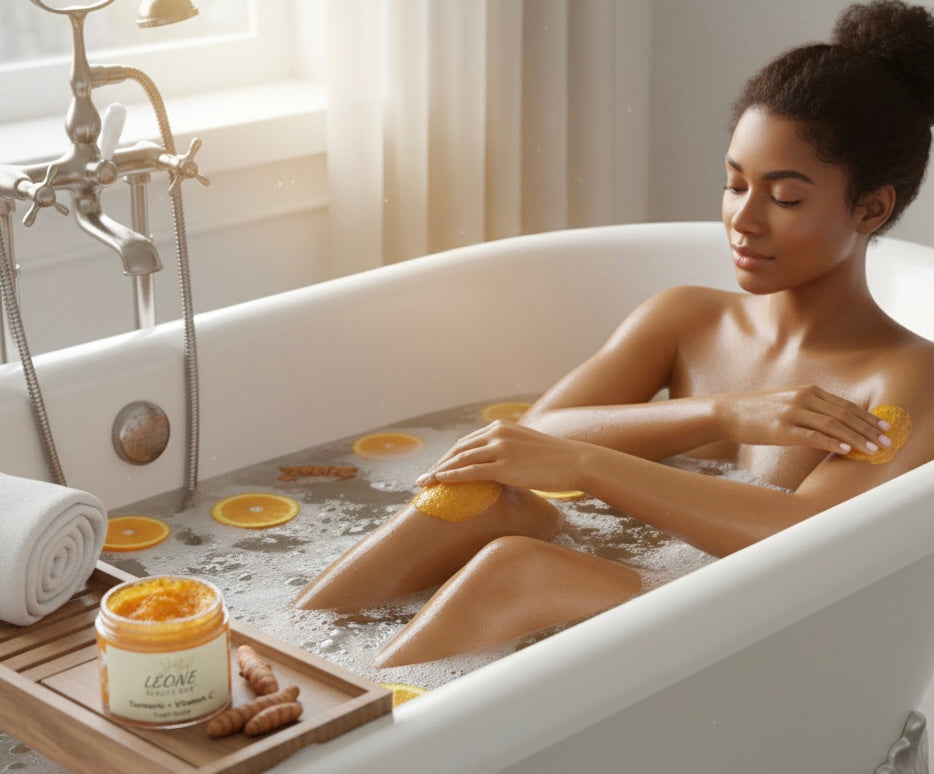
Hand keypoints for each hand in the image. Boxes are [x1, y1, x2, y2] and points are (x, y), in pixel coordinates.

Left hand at [415, 421, 587, 490]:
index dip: (448, 457)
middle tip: (423, 479)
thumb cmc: (554, 459)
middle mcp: (497, 433)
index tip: (435, 469)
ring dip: (439, 472)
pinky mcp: (505, 465)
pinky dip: (452, 475)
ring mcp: (500, 449)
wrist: (575, 461)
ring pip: (460, 459)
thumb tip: (498, 468)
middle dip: (438, 465)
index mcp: (500, 427)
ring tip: (424, 485)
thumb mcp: (525, 447)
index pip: (466, 442)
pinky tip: (440, 482)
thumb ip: (508, 452)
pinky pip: (472, 470)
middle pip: (458, 449)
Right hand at [716, 385, 891, 454]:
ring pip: (834, 425)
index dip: (867, 417)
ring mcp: (793, 413)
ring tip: (872, 450)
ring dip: (857, 438)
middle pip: (845, 414)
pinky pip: (813, 436)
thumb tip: (833, 424)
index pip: (845, 405)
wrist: (728, 412)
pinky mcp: (783, 429)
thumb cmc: (757, 411)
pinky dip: (832, 442)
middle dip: (868, 429)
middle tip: (886, 442)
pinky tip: (846, 449)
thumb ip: (810, 408)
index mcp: (807, 391)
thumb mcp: (787, 403)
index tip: (884, 428)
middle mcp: (803, 399)